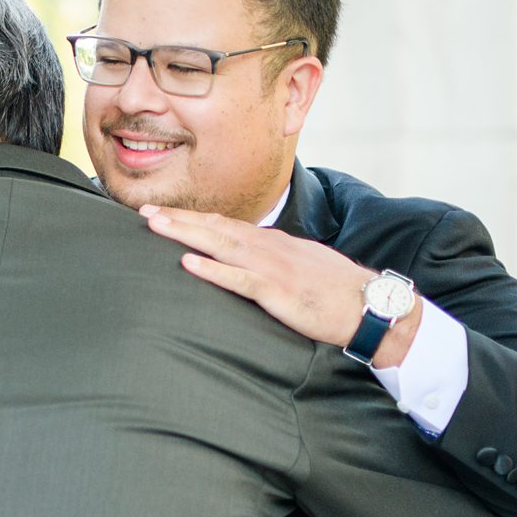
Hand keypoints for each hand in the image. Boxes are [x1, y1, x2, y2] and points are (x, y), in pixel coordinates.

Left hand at [142, 204, 422, 369]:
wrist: (371, 306)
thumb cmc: (336, 291)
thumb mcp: (301, 266)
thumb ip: (272, 261)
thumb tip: (248, 259)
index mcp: (274, 244)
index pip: (227, 225)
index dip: (194, 218)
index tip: (165, 212)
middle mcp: (270, 248)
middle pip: (217, 228)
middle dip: (179, 218)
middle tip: (144, 210)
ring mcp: (273, 268)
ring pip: (221, 246)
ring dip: (186, 234)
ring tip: (156, 225)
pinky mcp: (278, 292)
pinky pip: (239, 279)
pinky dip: (212, 270)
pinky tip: (188, 263)